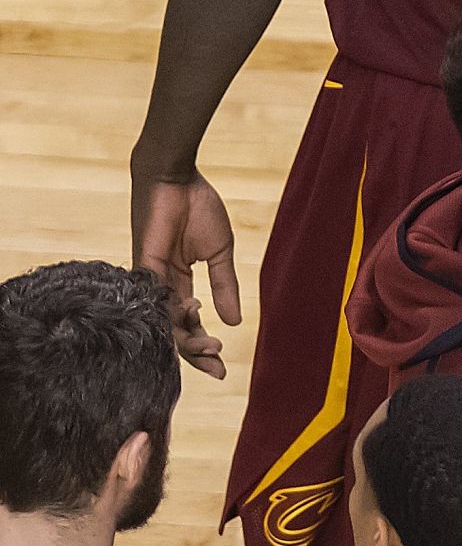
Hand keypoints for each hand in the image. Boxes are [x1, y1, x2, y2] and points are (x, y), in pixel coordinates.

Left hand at [130, 166, 240, 379]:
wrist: (176, 178)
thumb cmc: (197, 208)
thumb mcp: (220, 254)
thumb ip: (225, 287)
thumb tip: (235, 321)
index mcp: (179, 282)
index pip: (188, 324)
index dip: (203, 347)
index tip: (222, 367)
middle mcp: (160, 286)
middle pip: (173, 331)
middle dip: (196, 353)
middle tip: (217, 366)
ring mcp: (149, 278)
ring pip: (163, 322)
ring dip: (187, 340)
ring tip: (212, 347)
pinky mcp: (143, 265)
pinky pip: (154, 299)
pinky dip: (172, 313)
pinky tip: (193, 319)